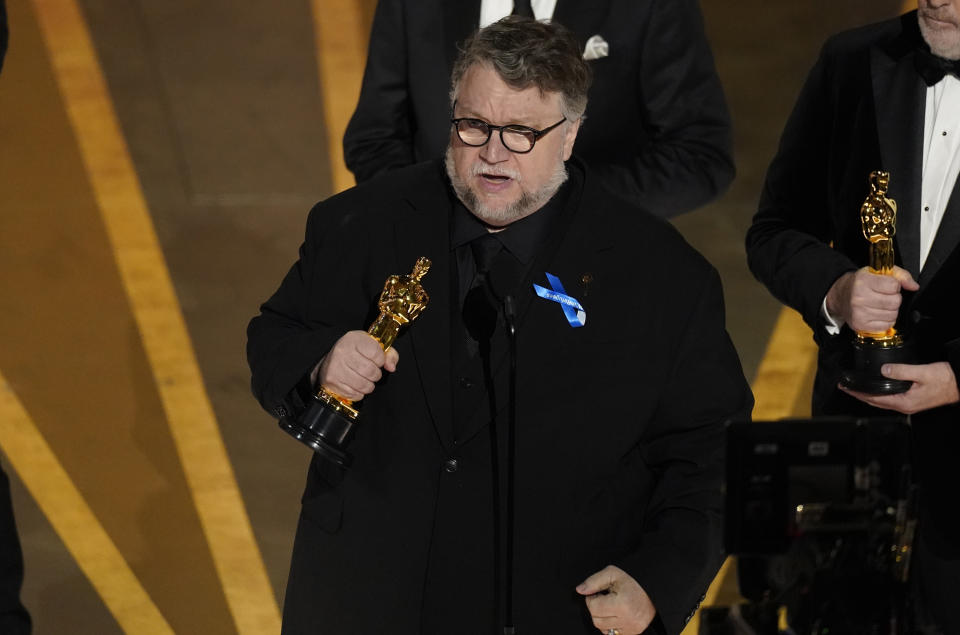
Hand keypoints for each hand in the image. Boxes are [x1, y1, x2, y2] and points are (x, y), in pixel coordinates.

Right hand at [312, 330, 398, 400]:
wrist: (330, 359)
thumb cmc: (354, 352)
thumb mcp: (372, 345)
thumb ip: (388, 354)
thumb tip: (391, 367)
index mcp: (354, 340)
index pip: (376, 353)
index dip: (380, 360)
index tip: (377, 361)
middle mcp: (343, 352)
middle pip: (371, 371)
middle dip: (376, 375)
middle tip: (372, 372)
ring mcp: (336, 367)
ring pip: (363, 385)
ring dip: (369, 385)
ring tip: (364, 379)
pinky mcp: (332, 381)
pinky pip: (355, 394)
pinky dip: (359, 393)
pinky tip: (355, 385)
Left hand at [576, 565, 655, 634]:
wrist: (653, 591)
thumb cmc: (633, 581)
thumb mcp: (613, 574)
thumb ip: (594, 581)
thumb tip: (580, 590)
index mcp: (622, 604)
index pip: (593, 607)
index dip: (591, 598)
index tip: (598, 592)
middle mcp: (627, 619)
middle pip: (596, 620)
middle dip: (596, 608)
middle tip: (604, 598)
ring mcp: (630, 628)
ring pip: (603, 628)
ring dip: (602, 617)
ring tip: (610, 605)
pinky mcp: (632, 633)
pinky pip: (612, 633)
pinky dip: (610, 624)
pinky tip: (615, 613)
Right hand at [825, 267, 917, 332]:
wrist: (841, 296)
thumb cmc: (860, 284)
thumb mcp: (878, 272)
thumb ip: (900, 275)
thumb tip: (913, 286)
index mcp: (863, 281)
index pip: (894, 286)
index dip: (894, 286)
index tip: (887, 286)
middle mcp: (859, 297)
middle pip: (895, 302)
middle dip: (894, 299)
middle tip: (885, 296)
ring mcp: (859, 313)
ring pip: (893, 315)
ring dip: (891, 310)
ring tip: (881, 305)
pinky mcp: (861, 325)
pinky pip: (887, 325)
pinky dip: (886, 320)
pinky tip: (878, 314)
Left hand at [839, 361, 959, 413]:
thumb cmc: (946, 380)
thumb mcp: (922, 373)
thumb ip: (901, 371)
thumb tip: (884, 370)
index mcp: (904, 402)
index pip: (874, 399)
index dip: (858, 393)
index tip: (846, 387)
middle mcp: (904, 406)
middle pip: (875, 402)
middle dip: (859, 395)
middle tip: (846, 387)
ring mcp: (909, 405)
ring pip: (882, 402)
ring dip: (868, 395)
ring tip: (856, 388)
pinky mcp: (913, 401)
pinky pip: (890, 399)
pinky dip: (879, 395)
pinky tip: (876, 390)